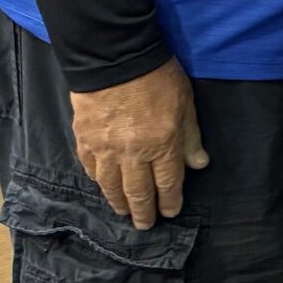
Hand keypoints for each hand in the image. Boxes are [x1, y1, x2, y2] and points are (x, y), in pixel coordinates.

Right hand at [70, 60, 206, 228]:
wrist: (114, 58)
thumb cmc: (158, 77)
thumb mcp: (186, 104)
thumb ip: (190, 137)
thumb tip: (199, 164)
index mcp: (161, 145)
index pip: (167, 182)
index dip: (169, 201)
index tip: (170, 213)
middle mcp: (132, 154)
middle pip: (138, 191)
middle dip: (143, 211)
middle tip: (145, 225)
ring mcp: (104, 149)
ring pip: (110, 185)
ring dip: (117, 202)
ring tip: (123, 211)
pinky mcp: (84, 139)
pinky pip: (89, 168)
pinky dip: (97, 180)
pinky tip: (101, 185)